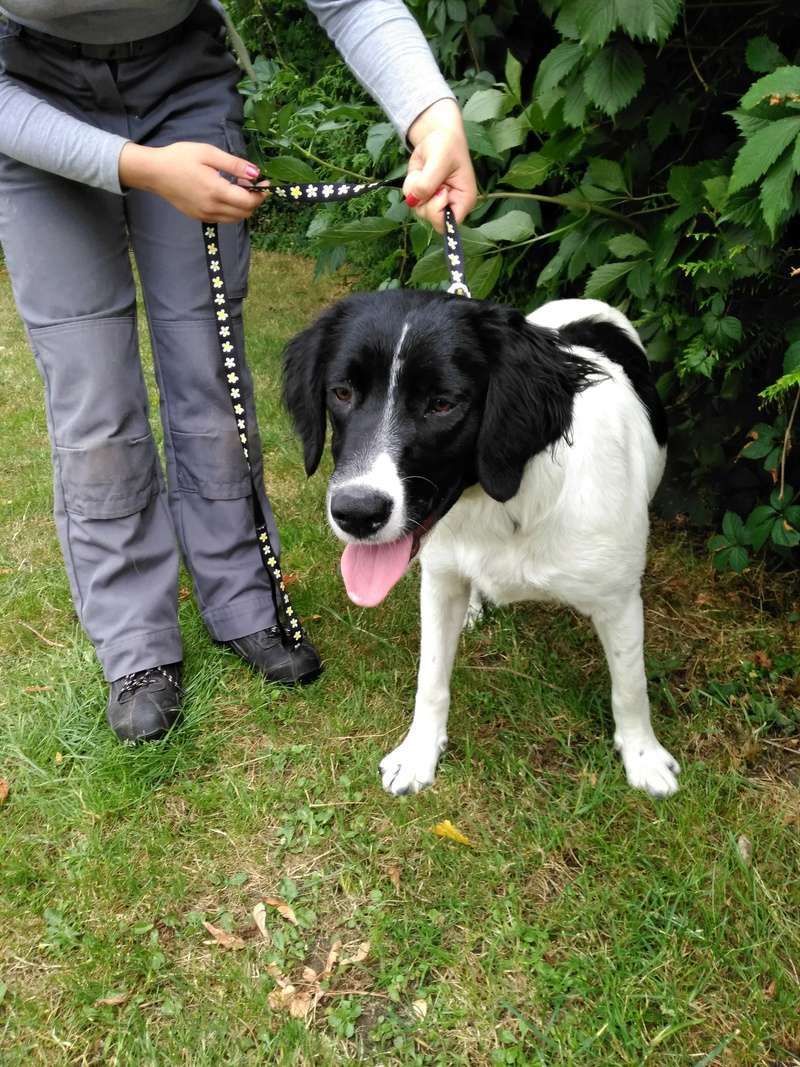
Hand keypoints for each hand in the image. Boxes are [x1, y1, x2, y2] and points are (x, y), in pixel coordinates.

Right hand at [118, 141, 267, 221]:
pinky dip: (231, 210)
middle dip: (254, 200)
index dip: (261, 194)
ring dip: (243, 206)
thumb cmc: (180, 157)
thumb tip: (256, 173)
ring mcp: (205, 216)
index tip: (265, 182)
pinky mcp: (200, 218)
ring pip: (235, 218)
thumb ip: (234, 165)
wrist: (154, 172)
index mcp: (216, 191)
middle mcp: (212, 208)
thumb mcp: (209, 153)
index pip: (249, 201)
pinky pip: (223, 218)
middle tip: (252, 183)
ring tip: (239, 187)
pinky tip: (226, 194)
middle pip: (245, 213)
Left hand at [403, 98, 476, 231]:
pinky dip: (410, 185)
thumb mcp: (439, 160)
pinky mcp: (424, 196)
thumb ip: (428, 183)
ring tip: (425, 171)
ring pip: (418, 209)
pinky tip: (420, 173)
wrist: (437, 134)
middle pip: (430, 219)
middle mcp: (450, 206)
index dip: (437, 211)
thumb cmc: (447, 144)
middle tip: (430, 176)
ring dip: (415, 189)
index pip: (448, 224)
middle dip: (424, 198)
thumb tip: (413, 200)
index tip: (439, 190)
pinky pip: (410, 199)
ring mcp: (436, 202)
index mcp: (464, 200)